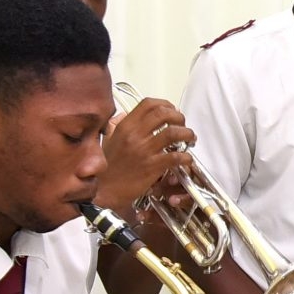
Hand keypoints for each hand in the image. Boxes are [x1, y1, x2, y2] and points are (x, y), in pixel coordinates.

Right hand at [95, 97, 194, 216]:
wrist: (103, 190)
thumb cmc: (106, 167)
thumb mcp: (108, 140)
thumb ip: (117, 126)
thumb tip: (124, 115)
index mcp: (125, 126)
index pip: (148, 104)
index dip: (165, 104)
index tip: (172, 110)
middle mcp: (134, 135)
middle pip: (163, 114)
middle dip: (179, 117)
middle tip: (183, 125)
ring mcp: (144, 150)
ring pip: (173, 133)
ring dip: (187, 134)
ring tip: (190, 139)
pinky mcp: (152, 167)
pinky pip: (175, 157)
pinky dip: (186, 157)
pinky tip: (186, 160)